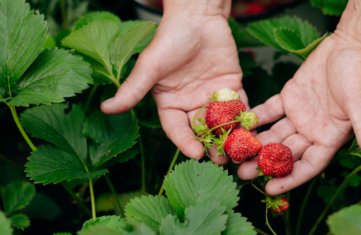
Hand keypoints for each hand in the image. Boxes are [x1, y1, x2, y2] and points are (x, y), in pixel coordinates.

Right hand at [101, 5, 247, 164]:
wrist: (198, 17)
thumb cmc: (169, 39)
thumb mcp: (150, 66)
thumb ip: (133, 89)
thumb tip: (105, 109)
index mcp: (170, 103)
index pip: (176, 128)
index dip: (185, 142)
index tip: (195, 153)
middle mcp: (190, 104)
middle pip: (201, 130)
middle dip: (210, 145)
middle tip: (221, 159)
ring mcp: (211, 97)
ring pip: (221, 122)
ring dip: (229, 136)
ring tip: (238, 150)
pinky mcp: (231, 87)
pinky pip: (239, 105)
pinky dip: (245, 117)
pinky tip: (251, 128)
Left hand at [238, 33, 360, 194]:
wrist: (350, 45)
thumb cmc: (359, 75)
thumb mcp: (360, 104)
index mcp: (329, 138)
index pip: (308, 165)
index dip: (290, 178)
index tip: (270, 190)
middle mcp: (312, 131)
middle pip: (285, 152)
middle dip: (264, 163)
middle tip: (242, 173)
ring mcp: (299, 115)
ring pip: (274, 134)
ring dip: (255, 143)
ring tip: (234, 153)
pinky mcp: (289, 98)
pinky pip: (270, 111)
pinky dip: (256, 117)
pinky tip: (240, 124)